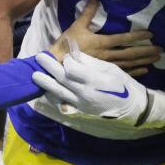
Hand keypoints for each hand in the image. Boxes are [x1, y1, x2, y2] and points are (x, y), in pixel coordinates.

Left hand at [32, 48, 164, 128]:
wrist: (129, 107)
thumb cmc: (122, 84)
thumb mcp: (110, 69)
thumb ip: (90, 62)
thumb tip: (75, 54)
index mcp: (93, 80)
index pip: (72, 68)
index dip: (67, 59)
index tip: (69, 55)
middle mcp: (84, 93)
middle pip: (61, 78)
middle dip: (49, 67)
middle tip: (39, 57)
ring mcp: (81, 103)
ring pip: (58, 92)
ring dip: (45, 83)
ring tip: (35, 75)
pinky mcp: (80, 110)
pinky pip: (62, 103)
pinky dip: (53, 96)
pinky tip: (46, 90)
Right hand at [48, 0, 160, 76]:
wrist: (57, 64)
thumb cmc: (67, 45)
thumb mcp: (76, 26)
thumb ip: (88, 12)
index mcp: (101, 43)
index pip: (124, 39)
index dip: (138, 36)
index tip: (151, 35)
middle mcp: (107, 56)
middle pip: (131, 53)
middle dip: (146, 51)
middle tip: (161, 49)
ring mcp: (106, 67)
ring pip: (129, 64)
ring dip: (144, 61)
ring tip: (157, 59)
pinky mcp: (103, 75)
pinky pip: (122, 74)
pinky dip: (134, 72)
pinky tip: (144, 70)